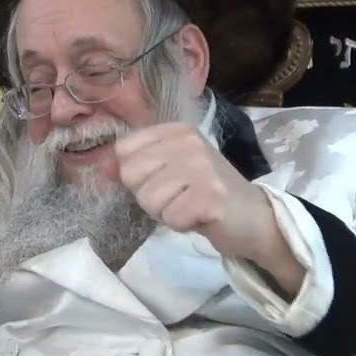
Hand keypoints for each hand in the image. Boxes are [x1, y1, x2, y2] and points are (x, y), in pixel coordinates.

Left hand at [114, 123, 273, 260]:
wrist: (254, 218)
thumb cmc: (206, 194)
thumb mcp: (170, 172)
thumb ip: (136, 166)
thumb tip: (102, 166)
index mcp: (177, 130)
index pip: (124, 150)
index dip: (137, 176)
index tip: (165, 181)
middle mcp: (189, 142)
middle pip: (132, 174)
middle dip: (150, 197)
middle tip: (179, 198)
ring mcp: (202, 167)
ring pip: (149, 198)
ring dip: (167, 213)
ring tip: (190, 207)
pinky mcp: (212, 196)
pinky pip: (171, 217)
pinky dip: (183, 225)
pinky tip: (201, 217)